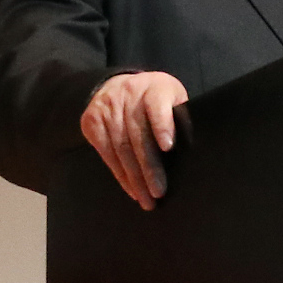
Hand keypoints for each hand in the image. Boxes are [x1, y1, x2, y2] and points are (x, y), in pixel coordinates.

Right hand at [79, 71, 188, 207]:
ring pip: (121, 148)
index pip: (157, 104)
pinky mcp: (91, 121)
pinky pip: (106, 153)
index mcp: (155, 86)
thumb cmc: (156, 99)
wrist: (118, 84)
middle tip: (159, 191)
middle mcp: (128, 94)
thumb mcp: (173, 98)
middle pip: (137, 135)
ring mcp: (106, 107)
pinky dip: (120, 174)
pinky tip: (131, 188)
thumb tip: (190, 149)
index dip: (162, 125)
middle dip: (149, 167)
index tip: (168, 147)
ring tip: (146, 198)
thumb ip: (180, 117)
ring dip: (134, 178)